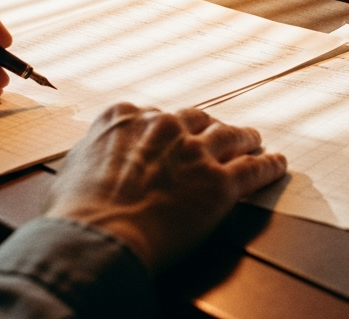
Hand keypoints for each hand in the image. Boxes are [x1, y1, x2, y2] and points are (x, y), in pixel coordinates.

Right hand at [43, 103, 286, 272]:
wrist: (98, 235)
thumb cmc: (77, 211)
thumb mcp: (71, 167)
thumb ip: (92, 152)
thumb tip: (94, 158)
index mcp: (125, 117)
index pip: (157, 114)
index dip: (171, 128)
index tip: (177, 134)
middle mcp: (164, 125)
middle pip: (199, 119)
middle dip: (210, 128)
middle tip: (221, 135)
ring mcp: (195, 151)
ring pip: (232, 136)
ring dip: (246, 138)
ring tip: (255, 141)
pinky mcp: (220, 182)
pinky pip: (254, 169)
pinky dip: (269, 166)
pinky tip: (277, 163)